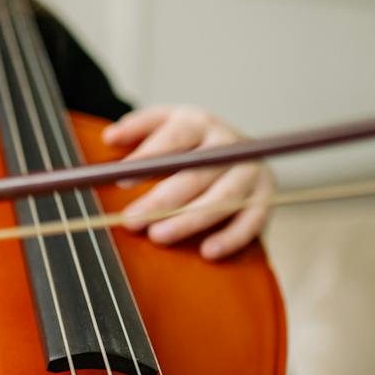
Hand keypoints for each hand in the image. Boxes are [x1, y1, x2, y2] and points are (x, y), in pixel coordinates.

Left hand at [103, 105, 275, 260]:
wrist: (232, 148)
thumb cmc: (185, 142)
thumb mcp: (161, 125)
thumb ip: (136, 130)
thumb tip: (109, 138)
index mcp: (199, 122)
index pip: (175, 136)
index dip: (149, 155)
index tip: (121, 179)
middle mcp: (229, 144)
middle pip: (197, 172)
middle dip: (162, 199)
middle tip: (131, 220)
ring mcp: (251, 169)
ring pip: (223, 197)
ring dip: (190, 219)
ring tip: (158, 236)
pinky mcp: (265, 195)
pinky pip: (253, 219)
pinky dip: (232, 237)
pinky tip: (207, 252)